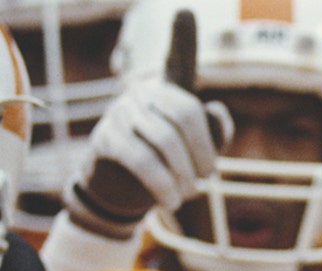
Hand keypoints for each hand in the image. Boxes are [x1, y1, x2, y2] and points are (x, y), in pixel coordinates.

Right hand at [64, 10, 231, 238]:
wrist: (121, 193)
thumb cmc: (168, 165)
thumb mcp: (199, 151)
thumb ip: (215, 132)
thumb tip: (215, 111)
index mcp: (169, 92)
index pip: (178, 62)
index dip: (182, 38)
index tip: (185, 11)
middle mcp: (143, 94)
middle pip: (185, 113)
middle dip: (203, 153)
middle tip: (206, 179)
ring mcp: (121, 113)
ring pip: (163, 140)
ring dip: (183, 175)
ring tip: (188, 194)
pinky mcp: (105, 140)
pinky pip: (140, 159)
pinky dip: (162, 184)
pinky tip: (171, 201)